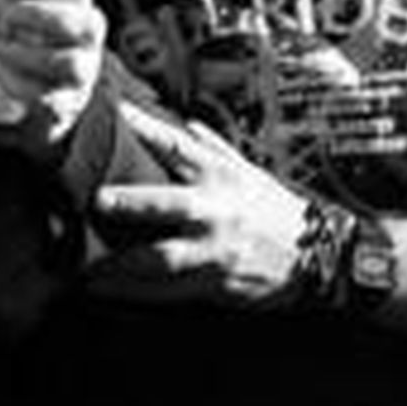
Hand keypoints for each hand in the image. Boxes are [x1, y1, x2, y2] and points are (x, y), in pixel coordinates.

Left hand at [0, 0, 104, 143]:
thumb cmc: (6, 31)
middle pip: (82, 22)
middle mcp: (86, 36)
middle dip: (38, 19)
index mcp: (74, 1)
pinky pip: (50, 100)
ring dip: (26, 57)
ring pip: (71, 65)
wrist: (8, 88)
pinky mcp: (66, 105)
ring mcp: (82, 71)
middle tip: (4, 20)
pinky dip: (16, 86)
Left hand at [87, 101, 307, 307]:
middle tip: (98, 201)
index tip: (115, 113)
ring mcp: (217, 250)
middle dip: (135, 203)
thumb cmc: (273, 208)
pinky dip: (138, 292)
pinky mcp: (217, 283)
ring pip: (164, 259)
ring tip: (85, 266)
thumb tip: (181, 121)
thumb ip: (210, 147)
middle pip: (171, 205)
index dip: (147, 128)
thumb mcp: (247, 172)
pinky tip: (109, 290)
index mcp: (221, 176)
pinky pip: (170, 291)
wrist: (320, 257)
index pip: (178, 146)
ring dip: (123, 264)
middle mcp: (217, 211)